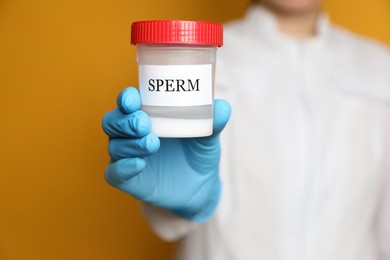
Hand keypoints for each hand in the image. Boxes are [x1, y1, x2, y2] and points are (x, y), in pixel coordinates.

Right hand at [102, 87, 230, 222]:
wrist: (200, 188)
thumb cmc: (198, 154)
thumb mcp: (207, 138)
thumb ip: (213, 123)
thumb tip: (222, 107)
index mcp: (148, 116)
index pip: (128, 102)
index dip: (126, 98)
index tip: (133, 99)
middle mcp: (132, 134)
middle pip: (112, 121)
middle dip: (125, 121)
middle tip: (144, 124)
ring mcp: (128, 157)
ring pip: (115, 145)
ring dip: (130, 143)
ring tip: (153, 144)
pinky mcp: (128, 180)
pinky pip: (115, 173)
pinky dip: (124, 167)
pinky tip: (140, 164)